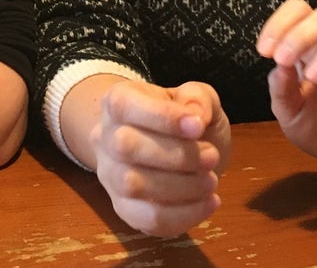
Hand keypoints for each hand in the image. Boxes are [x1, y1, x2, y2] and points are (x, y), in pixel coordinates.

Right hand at [91, 80, 229, 236]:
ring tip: (211, 180)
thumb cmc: (182, 119)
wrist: (173, 148)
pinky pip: (146, 220)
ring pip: (133, 186)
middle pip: (125, 147)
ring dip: (182, 187)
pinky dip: (183, 215)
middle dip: (176, 156)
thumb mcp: (196, 97)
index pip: (124, 106)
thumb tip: (196, 115)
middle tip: (212, 156)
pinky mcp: (123, 208)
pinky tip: (208, 202)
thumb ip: (198, 98)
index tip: (198, 126)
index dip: (161, 117)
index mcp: (118, 101)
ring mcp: (110, 176)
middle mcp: (104, 138)